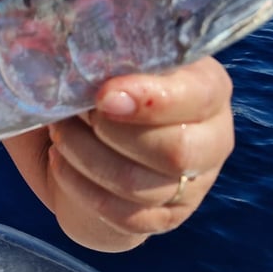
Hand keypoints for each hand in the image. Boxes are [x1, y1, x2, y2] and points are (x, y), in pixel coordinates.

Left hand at [44, 57, 233, 250]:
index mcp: (207, 86)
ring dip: (85, 156)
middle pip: (176, 151)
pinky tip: (61, 162)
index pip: (197, 96)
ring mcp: (194, 184)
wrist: (91, 134)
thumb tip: (77, 62)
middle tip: (73, 113)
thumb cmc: (103, 81)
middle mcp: (213, 137)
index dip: (150, 99)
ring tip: (59, 132)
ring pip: (139, 185)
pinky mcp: (165, 217)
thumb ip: (104, 54)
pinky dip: (81, 187)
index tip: (103, 96)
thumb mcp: (108, 58)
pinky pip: (122, 215)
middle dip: (112, 133)